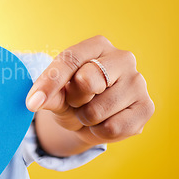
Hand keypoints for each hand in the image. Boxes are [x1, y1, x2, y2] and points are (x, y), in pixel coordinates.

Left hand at [25, 35, 154, 144]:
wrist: (93, 118)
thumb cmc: (73, 97)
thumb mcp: (57, 94)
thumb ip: (49, 94)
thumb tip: (35, 101)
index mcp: (97, 45)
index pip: (70, 60)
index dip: (49, 82)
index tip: (31, 103)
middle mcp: (122, 58)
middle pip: (87, 81)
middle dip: (73, 99)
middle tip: (76, 101)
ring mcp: (138, 82)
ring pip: (97, 111)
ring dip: (85, 119)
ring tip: (90, 113)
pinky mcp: (147, 107)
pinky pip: (112, 128)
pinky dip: (99, 133)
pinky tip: (103, 124)